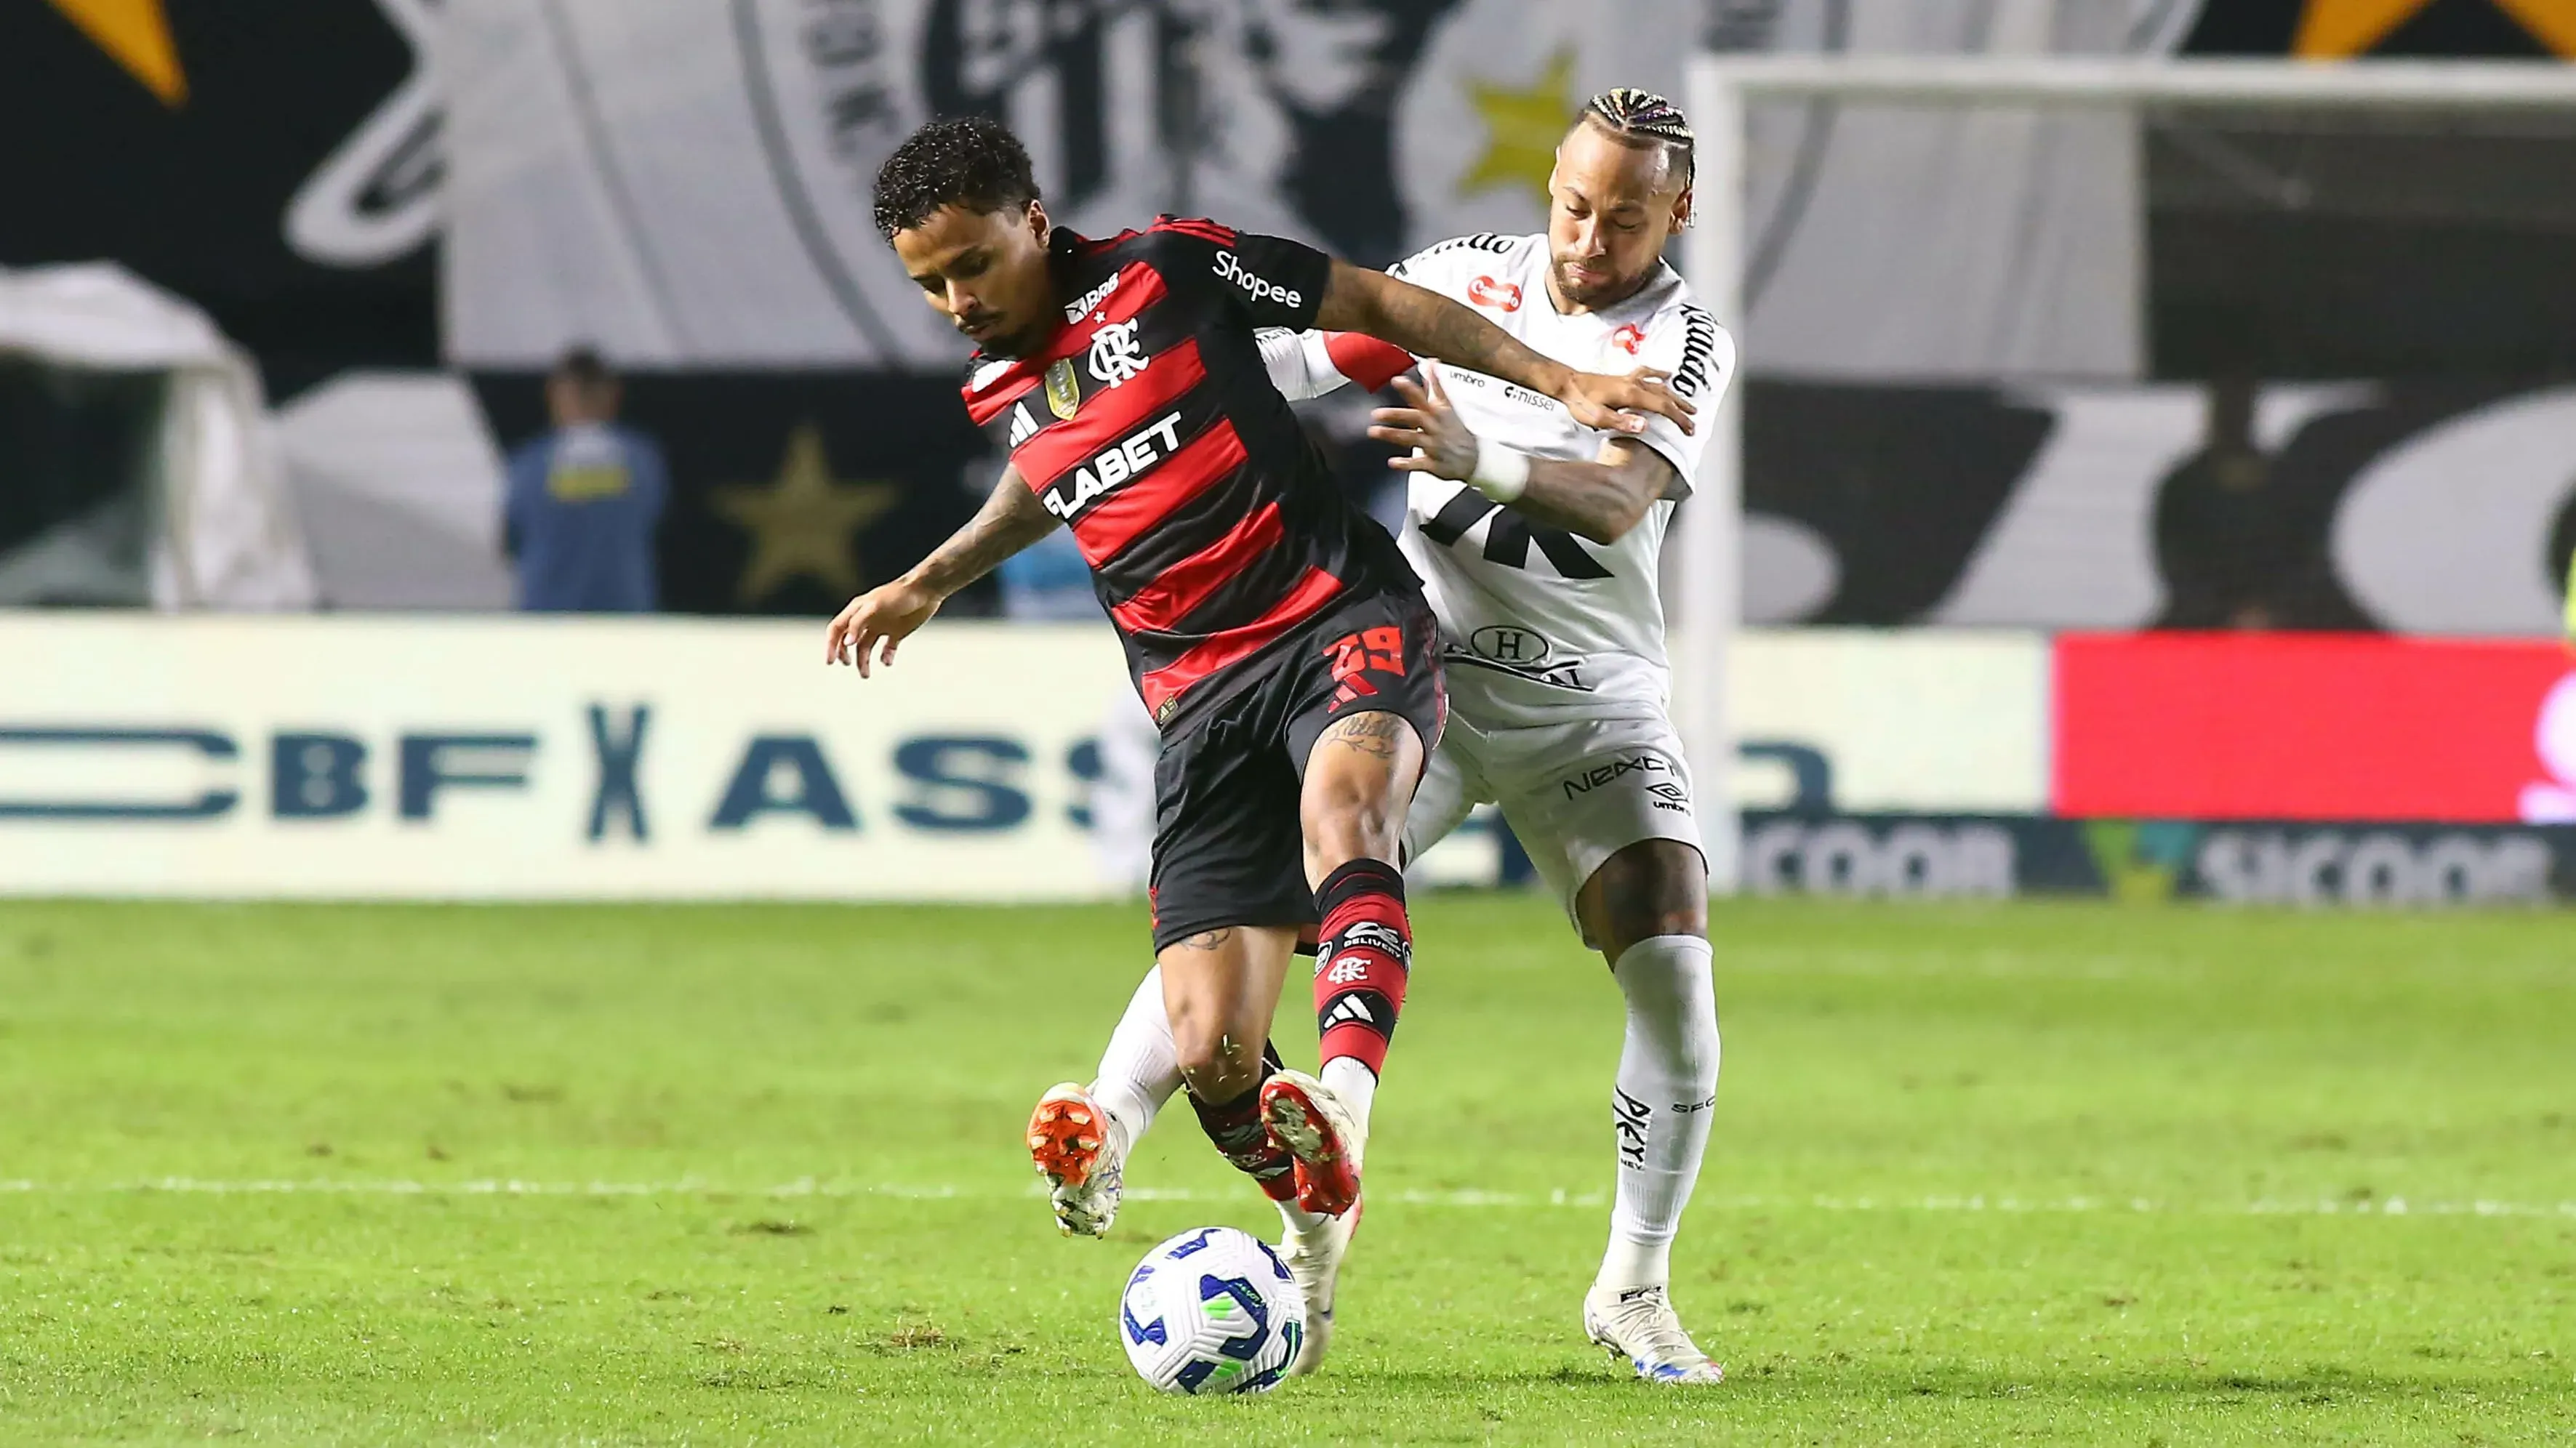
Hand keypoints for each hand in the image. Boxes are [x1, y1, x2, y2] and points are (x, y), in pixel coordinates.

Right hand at [824, 577, 942, 677]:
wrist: (926, 590)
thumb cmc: (899, 595)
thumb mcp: (875, 606)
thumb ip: (858, 622)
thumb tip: (846, 643)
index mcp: (858, 610)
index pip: (837, 629)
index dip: (831, 645)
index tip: (830, 661)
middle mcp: (867, 619)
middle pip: (849, 641)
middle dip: (845, 655)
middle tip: (849, 664)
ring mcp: (882, 626)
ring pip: (866, 648)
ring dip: (863, 661)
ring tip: (865, 675)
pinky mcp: (897, 632)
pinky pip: (887, 650)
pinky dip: (885, 658)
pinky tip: (887, 661)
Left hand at [1367, 374, 1479, 480]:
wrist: (1475, 458)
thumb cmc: (1455, 430)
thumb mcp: (1447, 407)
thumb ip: (1436, 385)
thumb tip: (1432, 363)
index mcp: (1437, 413)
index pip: (1423, 397)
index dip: (1410, 389)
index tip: (1397, 380)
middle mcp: (1434, 427)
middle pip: (1415, 418)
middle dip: (1395, 414)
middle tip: (1376, 413)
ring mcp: (1434, 445)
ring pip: (1412, 439)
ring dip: (1392, 435)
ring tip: (1374, 431)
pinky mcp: (1433, 463)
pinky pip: (1418, 463)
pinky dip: (1405, 464)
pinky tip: (1393, 462)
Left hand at [1557, 366, 1693, 436]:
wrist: (1567, 383)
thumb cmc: (1580, 402)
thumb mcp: (1598, 418)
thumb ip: (1622, 422)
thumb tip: (1645, 426)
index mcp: (1631, 395)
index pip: (1662, 407)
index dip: (1678, 419)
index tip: (1689, 429)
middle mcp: (1634, 384)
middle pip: (1665, 396)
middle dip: (1681, 409)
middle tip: (1693, 421)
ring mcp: (1630, 379)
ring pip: (1660, 385)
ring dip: (1675, 395)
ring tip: (1688, 404)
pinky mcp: (1624, 377)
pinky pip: (1649, 374)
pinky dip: (1660, 375)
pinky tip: (1666, 375)